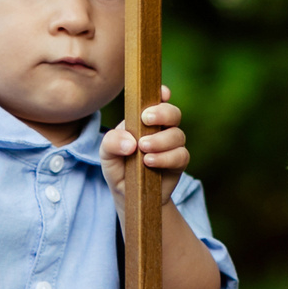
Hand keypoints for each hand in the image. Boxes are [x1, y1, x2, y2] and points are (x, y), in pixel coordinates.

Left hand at [100, 88, 189, 203]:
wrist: (127, 195)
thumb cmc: (118, 167)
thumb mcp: (106, 154)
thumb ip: (111, 142)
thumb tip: (131, 142)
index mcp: (144, 120)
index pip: (158, 100)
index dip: (162, 93)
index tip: (162, 93)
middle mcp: (161, 129)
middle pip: (173, 113)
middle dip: (163, 113)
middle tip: (145, 119)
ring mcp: (172, 145)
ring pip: (178, 134)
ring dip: (160, 140)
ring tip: (143, 150)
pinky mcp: (178, 162)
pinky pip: (181, 155)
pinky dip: (165, 158)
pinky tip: (149, 161)